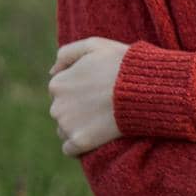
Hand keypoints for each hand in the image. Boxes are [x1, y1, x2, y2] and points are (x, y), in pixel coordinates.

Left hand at [48, 36, 128, 156]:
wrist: (144, 88)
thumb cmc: (122, 64)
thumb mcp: (94, 45)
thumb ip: (67, 53)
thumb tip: (51, 71)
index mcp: (57, 83)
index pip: (60, 91)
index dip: (79, 90)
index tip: (97, 90)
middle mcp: (56, 106)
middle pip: (61, 111)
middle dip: (77, 109)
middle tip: (102, 105)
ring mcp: (67, 126)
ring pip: (64, 130)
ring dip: (78, 127)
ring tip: (102, 120)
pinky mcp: (80, 142)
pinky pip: (70, 150)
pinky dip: (79, 146)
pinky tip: (96, 138)